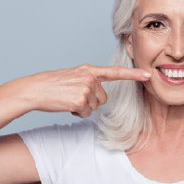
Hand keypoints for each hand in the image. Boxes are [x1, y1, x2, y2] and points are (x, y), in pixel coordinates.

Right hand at [1, 64, 150, 118]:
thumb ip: (91, 79)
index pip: (116, 72)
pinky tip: (67, 105)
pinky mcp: (80, 100)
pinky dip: (77, 113)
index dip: (133, 74)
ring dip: (84, 107)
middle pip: (104, 98)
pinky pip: (86, 113)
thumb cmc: (55, 84)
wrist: (35, 89)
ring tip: (69, 99)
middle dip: (91, 101)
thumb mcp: (75, 75)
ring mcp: (86, 88)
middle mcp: (90, 77)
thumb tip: (101, 94)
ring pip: (95, 106)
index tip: (148, 75)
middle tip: (74, 96)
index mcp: (90, 70)